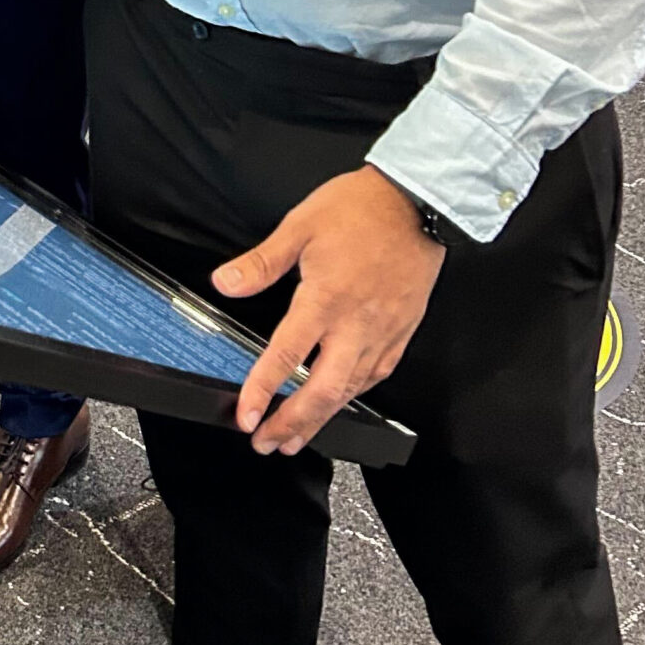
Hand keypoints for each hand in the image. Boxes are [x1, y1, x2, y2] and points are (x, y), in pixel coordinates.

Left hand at [212, 165, 445, 455]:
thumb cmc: (361, 209)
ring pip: (353, 390)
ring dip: (322, 419)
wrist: (418, 201)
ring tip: (297, 438)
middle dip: (294, 423)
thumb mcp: (300, 226)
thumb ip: (261, 262)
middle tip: (268, 443)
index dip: (264, 389)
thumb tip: (226, 283)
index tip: (246, 415)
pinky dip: (355, 395)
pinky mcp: (403, 330)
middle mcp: (357, 323)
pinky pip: (378, 374)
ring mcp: (384, 330)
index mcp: (327, 298)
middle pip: (325, 390)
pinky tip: (341, 401)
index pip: (289, 355)